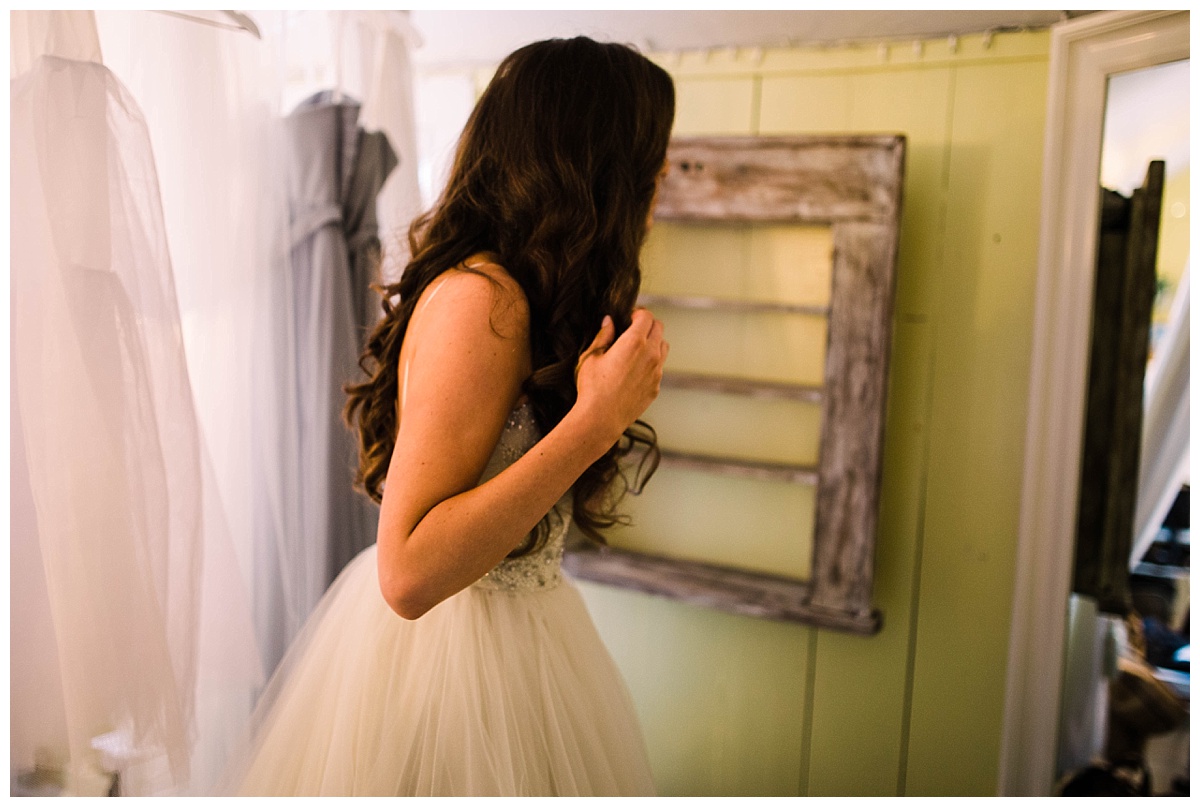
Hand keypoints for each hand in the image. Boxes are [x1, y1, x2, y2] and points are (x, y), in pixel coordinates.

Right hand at [573, 308, 668, 444]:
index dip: (637, 313)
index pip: (647, 316)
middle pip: (659, 328)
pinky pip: (659, 368)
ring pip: (663, 346)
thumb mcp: (591, 357)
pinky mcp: (656, 387)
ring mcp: (656, 372)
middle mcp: (650, 355)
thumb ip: (603, 336)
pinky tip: (635, 370)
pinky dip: (651, 362)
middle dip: (647, 324)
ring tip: (636, 349)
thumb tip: (608, 322)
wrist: (601, 419)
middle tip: (632, 329)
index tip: (628, 318)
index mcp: (634, 343)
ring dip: (653, 342)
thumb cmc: (592, 388)